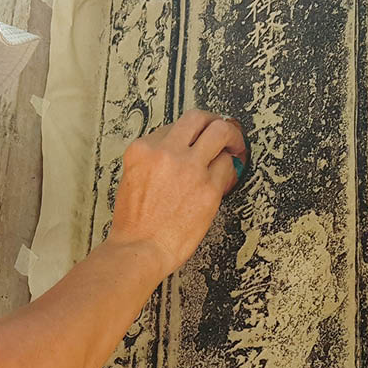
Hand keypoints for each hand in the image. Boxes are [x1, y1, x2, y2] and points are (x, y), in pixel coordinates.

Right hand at [109, 110, 246, 278]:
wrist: (140, 249)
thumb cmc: (134, 224)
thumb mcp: (132, 180)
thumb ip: (154, 161)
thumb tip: (179, 153)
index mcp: (142, 150)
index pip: (172, 127)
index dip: (187, 135)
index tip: (194, 141)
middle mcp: (165, 153)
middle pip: (198, 118)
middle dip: (212, 122)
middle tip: (221, 131)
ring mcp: (189, 168)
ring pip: (220, 132)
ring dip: (230, 138)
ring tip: (234, 146)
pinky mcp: (208, 187)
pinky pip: (227, 165)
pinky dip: (229, 167)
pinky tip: (228, 173)